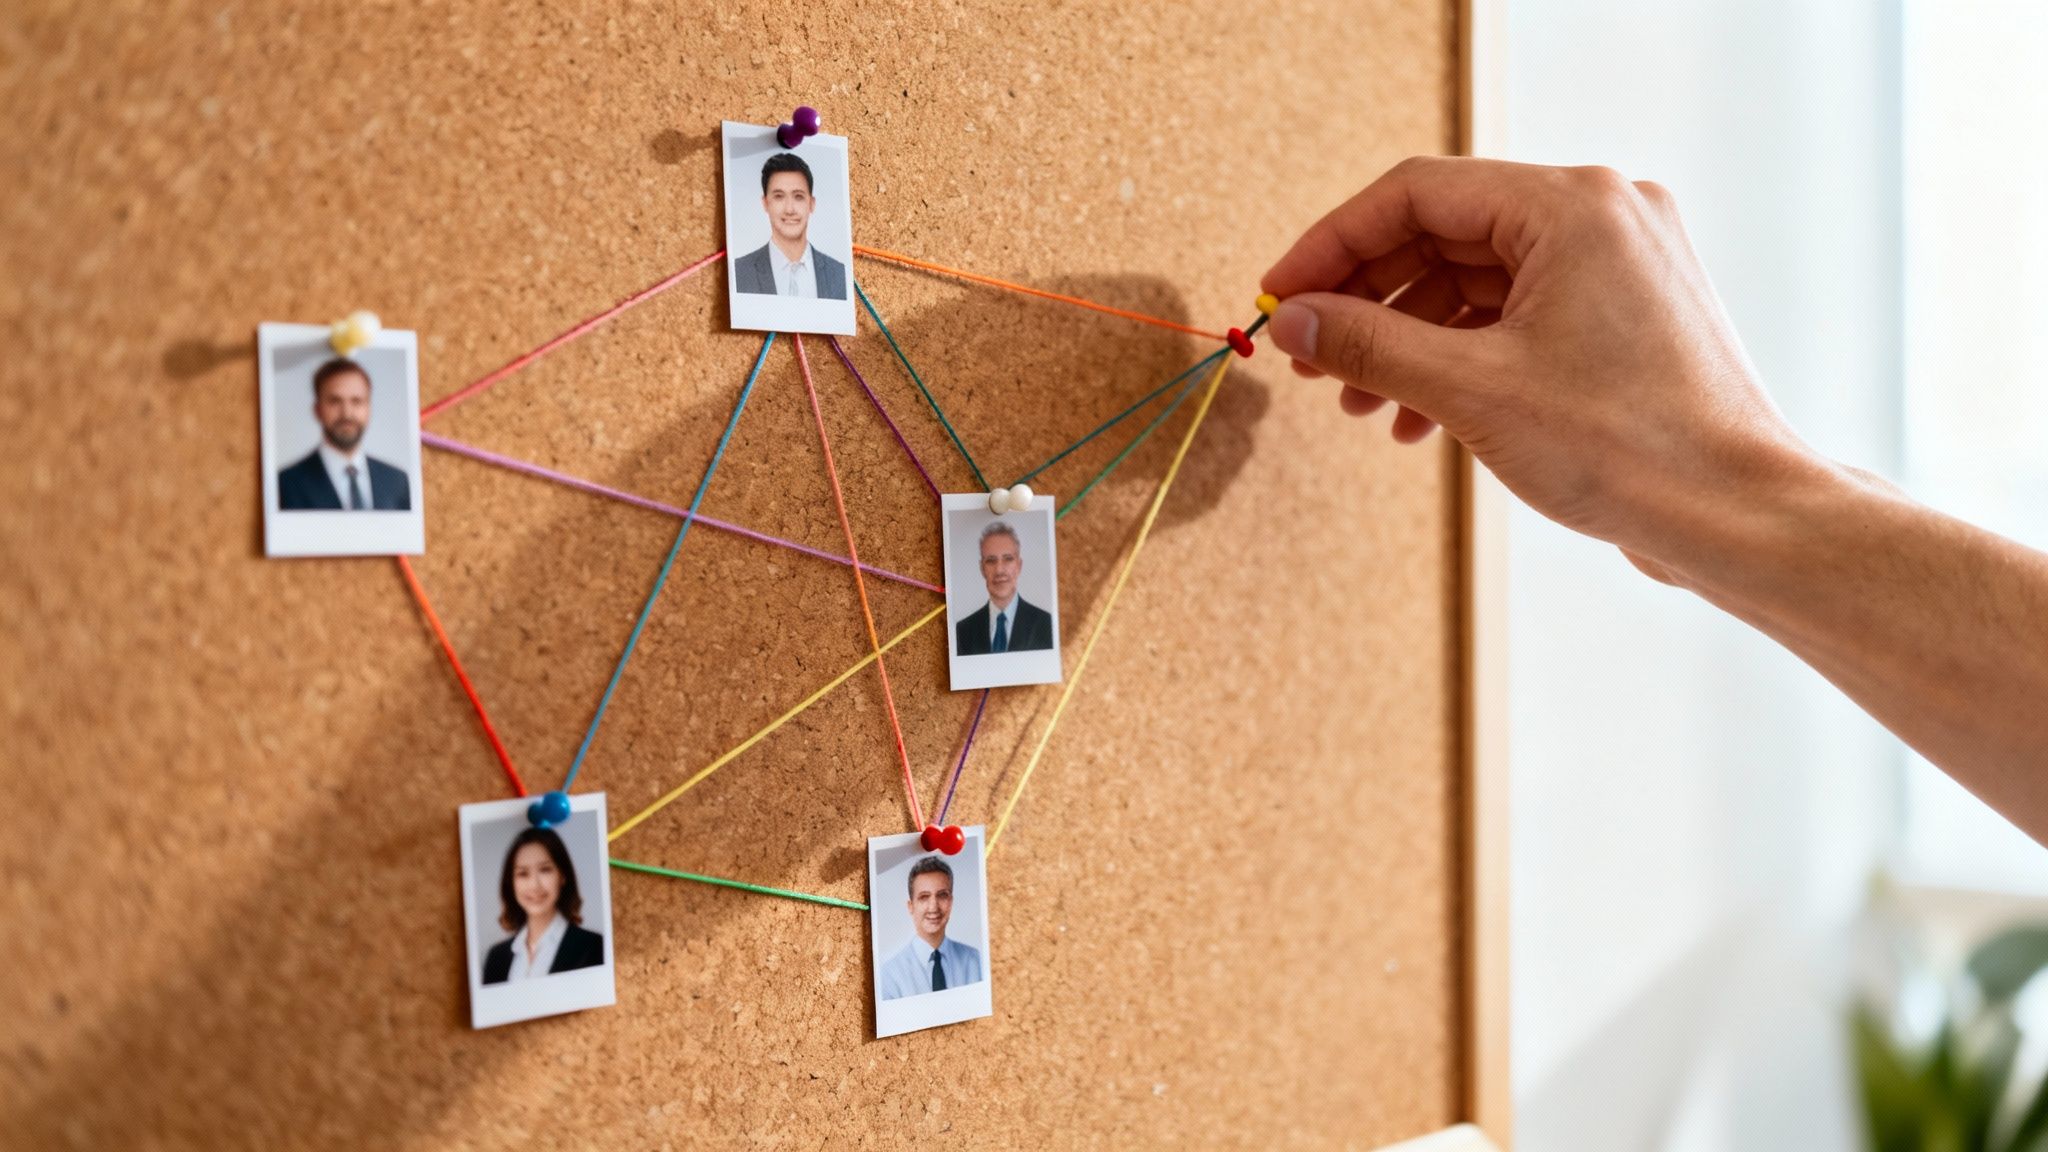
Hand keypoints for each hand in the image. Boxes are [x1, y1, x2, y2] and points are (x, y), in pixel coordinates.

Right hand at [1261, 156, 1822, 581]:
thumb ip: (1371, 344)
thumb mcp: (1471, 391)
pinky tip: (1420, 417)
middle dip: (1368, 299)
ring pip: (1476, 278)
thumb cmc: (1631, 448)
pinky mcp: (1623, 312)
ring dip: (1407, 337)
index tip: (1281, 296)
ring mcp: (1618, 262)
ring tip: (1360, 401)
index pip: (1414, 194)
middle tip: (1311, 356)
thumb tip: (1296, 321)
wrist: (1735, 515)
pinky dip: (1459, 354)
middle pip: (1443, 233)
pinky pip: (1516, 312)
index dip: (1332, 245)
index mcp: (1571, 205)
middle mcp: (1601, 214)